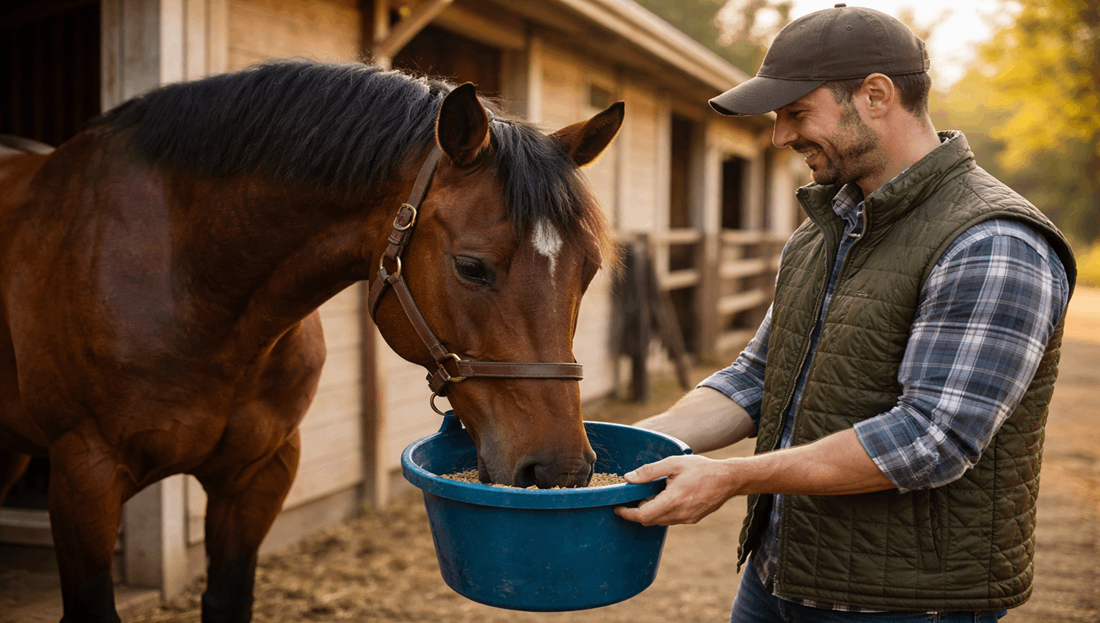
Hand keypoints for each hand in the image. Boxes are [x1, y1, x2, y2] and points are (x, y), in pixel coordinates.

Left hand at [613, 455, 736, 525]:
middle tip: (632, 497)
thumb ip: (649, 471)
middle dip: (637, 512)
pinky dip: (662, 512)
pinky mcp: (692, 519)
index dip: (627, 514)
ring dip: (650, 512)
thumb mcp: (673, 463)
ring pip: (660, 521)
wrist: (728, 479)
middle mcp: (680, 513)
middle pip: (649, 520)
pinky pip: (671, 520)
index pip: (643, 515)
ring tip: (649, 495)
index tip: (618, 508)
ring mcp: (687, 519)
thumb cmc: (701, 468)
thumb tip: (628, 478)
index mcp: (673, 500)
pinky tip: (664, 498)